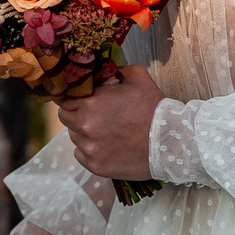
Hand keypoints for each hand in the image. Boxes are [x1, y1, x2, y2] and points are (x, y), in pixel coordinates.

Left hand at [61, 65, 162, 179]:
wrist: (169, 143)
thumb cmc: (154, 109)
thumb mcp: (139, 77)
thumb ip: (119, 69)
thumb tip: (109, 69)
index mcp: (91, 102)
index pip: (65, 98)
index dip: (74, 97)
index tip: (82, 99)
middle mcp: (84, 125)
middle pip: (65, 117)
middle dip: (76, 113)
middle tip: (93, 114)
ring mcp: (89, 148)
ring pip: (74, 137)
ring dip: (84, 132)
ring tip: (105, 131)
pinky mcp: (95, 165)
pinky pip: (81, 154)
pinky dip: (89, 150)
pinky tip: (106, 146)